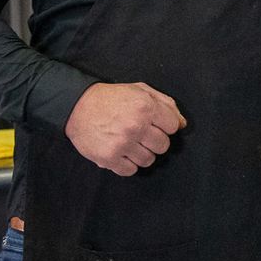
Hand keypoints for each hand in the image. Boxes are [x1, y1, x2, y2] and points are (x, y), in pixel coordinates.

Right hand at [63, 82, 185, 175]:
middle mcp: (136, 126)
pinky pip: (131, 170)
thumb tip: (182, 124)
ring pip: (149, 160)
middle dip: (155, 140)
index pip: (173, 126)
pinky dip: (128, 164)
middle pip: (163, 145)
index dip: (165, 125)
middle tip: (141, 134)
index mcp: (145, 107)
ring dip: (142, 153)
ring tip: (131, 143)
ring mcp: (122, 144)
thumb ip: (165, 104)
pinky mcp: (109, 158)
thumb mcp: (140, 90)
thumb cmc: (111, 98)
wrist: (77, 106)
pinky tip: (121, 152)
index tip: (154, 124)